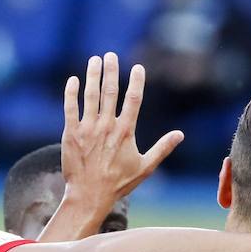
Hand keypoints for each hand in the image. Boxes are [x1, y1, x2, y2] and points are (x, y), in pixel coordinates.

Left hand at [61, 53, 182, 206]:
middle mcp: (107, 126)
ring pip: (90, 95)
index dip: (136, 81)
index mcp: (126, 132)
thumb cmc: (119, 183)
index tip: (137, 68)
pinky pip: (70, 107)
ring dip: (93, 75)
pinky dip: (72, 92)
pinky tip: (74, 80)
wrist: (90, 196)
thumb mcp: (145, 167)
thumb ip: (162, 148)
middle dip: (111, 71)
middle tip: (110, 55)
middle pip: (110, 91)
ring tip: (95, 60)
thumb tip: (180, 135)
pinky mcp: (71, 133)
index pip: (133, 100)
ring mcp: (87, 128)